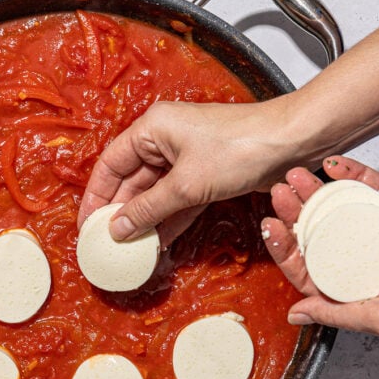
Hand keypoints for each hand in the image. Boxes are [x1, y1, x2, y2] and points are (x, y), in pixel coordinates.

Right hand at [77, 97, 303, 246]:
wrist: (291, 142)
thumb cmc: (239, 148)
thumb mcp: (186, 184)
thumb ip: (148, 209)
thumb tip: (117, 228)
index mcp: (152, 129)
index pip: (111, 164)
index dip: (96, 196)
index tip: (87, 224)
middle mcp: (165, 140)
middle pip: (131, 181)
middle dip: (120, 212)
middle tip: (106, 243)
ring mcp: (187, 158)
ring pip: (155, 193)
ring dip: (144, 220)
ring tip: (129, 249)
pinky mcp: (207, 174)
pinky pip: (178, 200)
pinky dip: (169, 220)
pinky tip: (157, 243)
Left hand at [263, 155, 378, 336]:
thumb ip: (339, 315)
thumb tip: (297, 315)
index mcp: (347, 286)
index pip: (306, 267)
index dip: (284, 246)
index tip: (270, 226)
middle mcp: (357, 258)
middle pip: (317, 232)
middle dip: (295, 211)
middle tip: (279, 191)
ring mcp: (375, 233)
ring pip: (339, 208)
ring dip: (318, 189)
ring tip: (299, 175)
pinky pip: (374, 191)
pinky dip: (355, 176)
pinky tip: (335, 165)